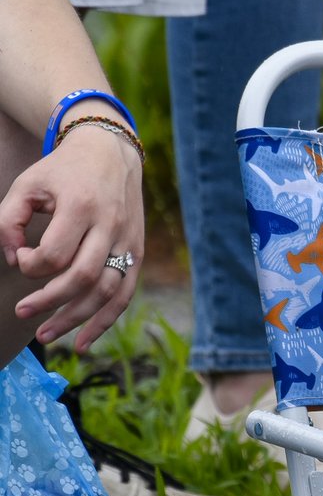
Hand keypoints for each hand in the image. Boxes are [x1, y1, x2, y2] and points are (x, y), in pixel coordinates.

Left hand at [0, 132, 143, 351]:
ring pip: (106, 292)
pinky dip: (105, 321)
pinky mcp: (137, 252)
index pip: (55, 254)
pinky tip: (83, 341)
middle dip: (50, 301)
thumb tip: (13, 259)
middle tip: (22, 312)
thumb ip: (9, 220)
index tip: (19, 257)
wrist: (111, 153)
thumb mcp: (28, 184)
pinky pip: (125, 294)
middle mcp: (111, 226)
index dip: (30, 265)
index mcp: (82, 207)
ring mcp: (128, 241)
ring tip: (46, 334)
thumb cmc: (63, 171)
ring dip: (76, 319)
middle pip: (83, 278)